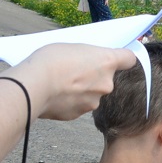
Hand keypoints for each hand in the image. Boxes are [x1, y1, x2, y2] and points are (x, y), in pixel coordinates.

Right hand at [9, 44, 135, 119]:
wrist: (32, 86)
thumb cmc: (50, 61)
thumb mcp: (72, 48)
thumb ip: (88, 57)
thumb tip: (89, 63)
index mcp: (107, 62)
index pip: (129, 59)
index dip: (122, 58)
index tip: (115, 58)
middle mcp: (106, 83)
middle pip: (107, 78)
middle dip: (94, 76)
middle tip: (75, 71)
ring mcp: (94, 101)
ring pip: (92, 93)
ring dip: (82, 90)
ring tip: (61, 84)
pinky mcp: (79, 114)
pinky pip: (78, 105)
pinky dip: (70, 101)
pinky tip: (56, 95)